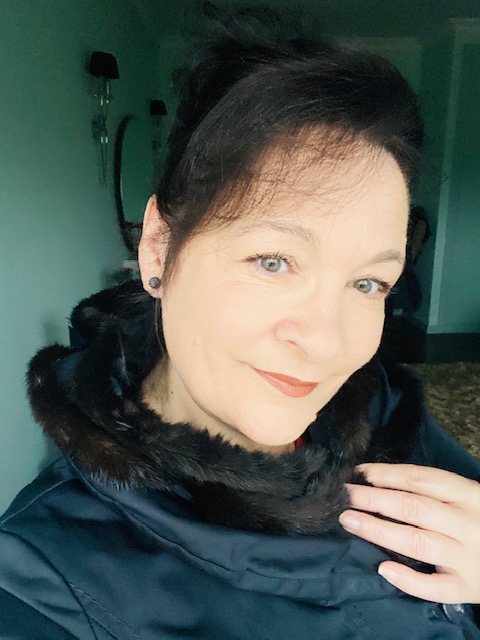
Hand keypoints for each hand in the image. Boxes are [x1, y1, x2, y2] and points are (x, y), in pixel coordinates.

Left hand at [339, 463, 479, 603]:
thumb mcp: (466, 498)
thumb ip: (434, 491)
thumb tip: (380, 481)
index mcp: (468, 494)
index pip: (420, 478)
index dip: (385, 474)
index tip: (358, 472)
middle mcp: (467, 524)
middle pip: (413, 507)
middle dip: (373, 499)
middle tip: (344, 496)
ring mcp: (468, 558)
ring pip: (417, 542)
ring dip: (379, 531)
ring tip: (349, 521)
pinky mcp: (468, 588)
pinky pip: (435, 588)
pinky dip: (408, 580)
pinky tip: (383, 569)